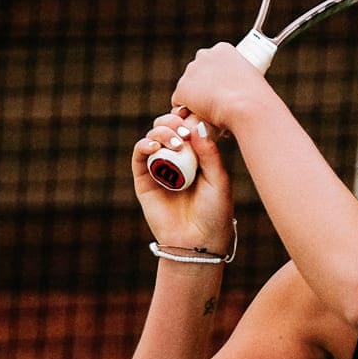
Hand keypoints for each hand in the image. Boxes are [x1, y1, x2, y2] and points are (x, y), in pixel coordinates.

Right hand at [131, 106, 233, 251]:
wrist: (198, 242)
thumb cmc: (214, 213)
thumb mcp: (219, 180)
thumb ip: (209, 153)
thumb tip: (197, 125)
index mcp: (197, 156)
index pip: (188, 127)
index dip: (188, 117)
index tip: (195, 116)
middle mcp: (176, 159)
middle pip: (167, 127)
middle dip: (173, 122)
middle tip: (184, 130)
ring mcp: (159, 168)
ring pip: (153, 137)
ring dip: (161, 132)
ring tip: (175, 143)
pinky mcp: (144, 180)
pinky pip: (139, 156)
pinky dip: (144, 145)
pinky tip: (154, 146)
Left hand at [169, 43, 270, 135]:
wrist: (246, 107)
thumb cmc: (255, 98)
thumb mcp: (251, 79)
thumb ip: (238, 78)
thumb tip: (237, 90)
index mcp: (223, 49)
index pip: (212, 62)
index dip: (217, 78)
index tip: (223, 89)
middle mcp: (204, 55)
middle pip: (197, 72)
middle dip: (203, 86)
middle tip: (217, 102)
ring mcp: (191, 71)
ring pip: (188, 88)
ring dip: (196, 99)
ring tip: (212, 112)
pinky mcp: (181, 89)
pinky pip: (180, 103)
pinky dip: (189, 111)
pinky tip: (202, 117)